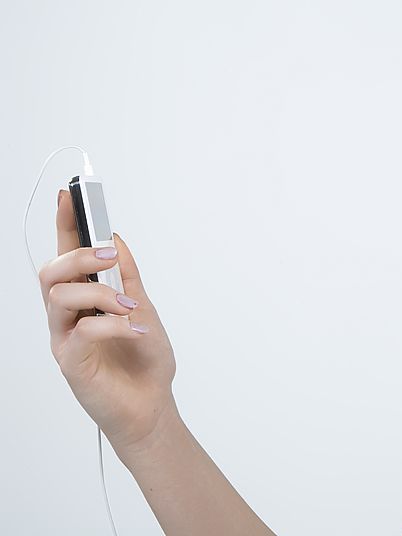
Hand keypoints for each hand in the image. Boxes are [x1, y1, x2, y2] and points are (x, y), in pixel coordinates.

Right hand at [39, 189, 178, 453]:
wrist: (152, 405)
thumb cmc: (144, 361)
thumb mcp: (143, 308)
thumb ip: (127, 277)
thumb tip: (116, 237)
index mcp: (85, 299)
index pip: (67, 255)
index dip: (65, 224)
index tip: (69, 195)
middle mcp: (67, 315)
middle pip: (51, 271)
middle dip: (80, 254)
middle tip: (112, 257)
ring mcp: (65, 337)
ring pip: (59, 295)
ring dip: (100, 293)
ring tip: (129, 308)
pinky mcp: (70, 360)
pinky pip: (82, 329)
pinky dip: (113, 324)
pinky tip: (135, 331)